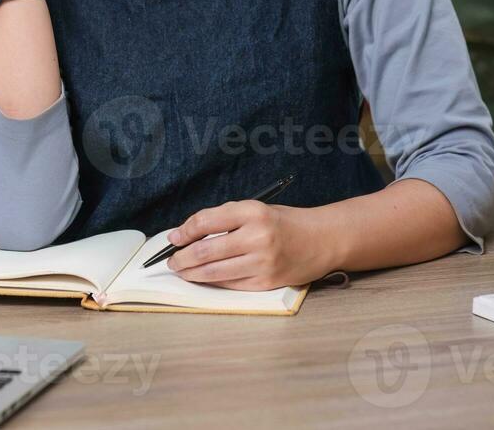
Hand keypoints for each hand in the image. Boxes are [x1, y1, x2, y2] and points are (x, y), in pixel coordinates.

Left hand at [165, 201, 334, 290]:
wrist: (322, 240)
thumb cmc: (284, 223)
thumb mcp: (256, 210)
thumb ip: (224, 219)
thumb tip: (187, 234)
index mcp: (253, 212)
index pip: (206, 221)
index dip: (184, 231)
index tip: (174, 238)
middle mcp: (257, 237)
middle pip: (205, 251)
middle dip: (181, 259)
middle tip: (172, 261)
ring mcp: (262, 262)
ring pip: (213, 272)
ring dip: (191, 274)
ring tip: (182, 271)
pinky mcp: (266, 282)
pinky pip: (230, 284)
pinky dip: (212, 282)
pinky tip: (204, 278)